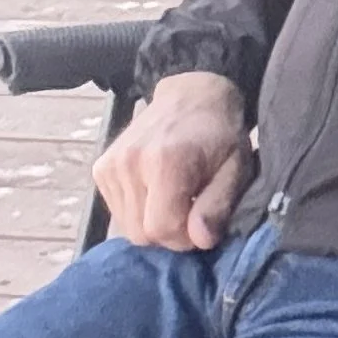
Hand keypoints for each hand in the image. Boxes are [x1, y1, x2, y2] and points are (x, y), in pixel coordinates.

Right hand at [93, 71, 248, 249]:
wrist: (191, 96)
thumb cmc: (220, 135)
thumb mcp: (236, 169)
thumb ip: (217, 206)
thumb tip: (200, 241)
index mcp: (164, 162)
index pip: (160, 229)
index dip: (185, 239)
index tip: (203, 225)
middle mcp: (129, 163)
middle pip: (141, 233)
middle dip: (169, 235)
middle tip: (191, 214)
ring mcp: (110, 165)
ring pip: (127, 226)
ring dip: (153, 224)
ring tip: (176, 200)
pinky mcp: (101, 169)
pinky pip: (117, 212)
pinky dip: (138, 212)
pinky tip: (157, 193)